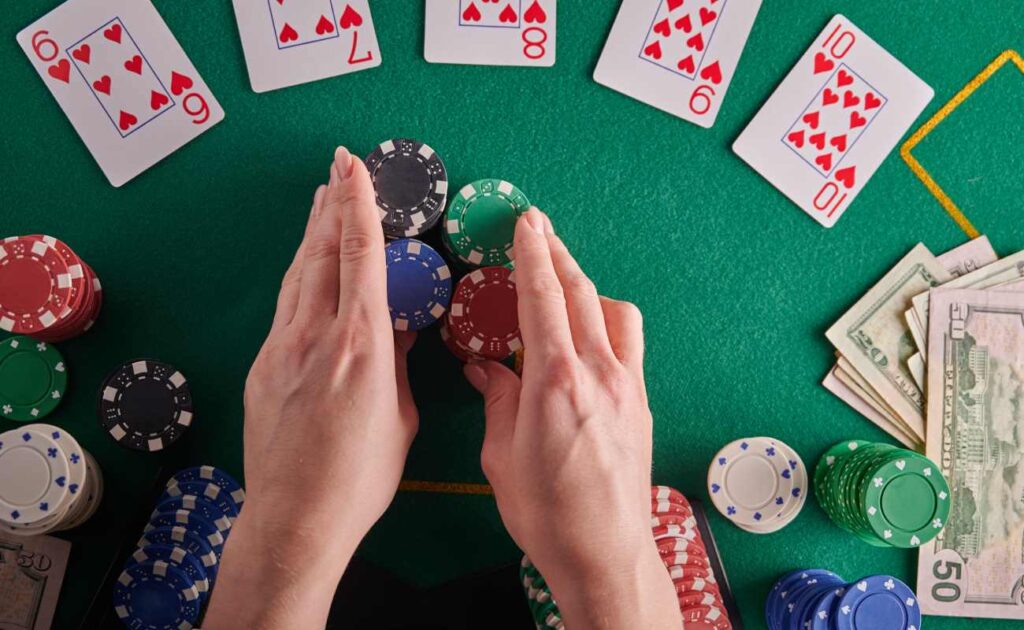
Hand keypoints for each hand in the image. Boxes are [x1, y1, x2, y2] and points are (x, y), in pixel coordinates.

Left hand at [204, 148, 417, 628]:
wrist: (294, 519)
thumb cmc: (360, 479)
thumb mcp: (399, 417)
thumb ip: (400, 364)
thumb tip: (403, 326)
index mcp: (360, 347)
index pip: (360, 258)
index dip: (358, 206)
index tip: (356, 167)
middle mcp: (315, 337)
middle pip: (322, 253)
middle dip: (332, 203)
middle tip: (340, 165)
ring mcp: (282, 349)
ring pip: (298, 274)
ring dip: (312, 232)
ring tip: (322, 198)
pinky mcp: (263, 366)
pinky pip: (286, 306)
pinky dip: (301, 274)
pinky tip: (309, 268)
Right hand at [465, 209, 680, 628]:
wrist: (603, 553)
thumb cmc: (546, 512)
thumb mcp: (501, 455)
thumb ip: (497, 398)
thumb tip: (484, 366)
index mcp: (556, 383)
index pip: (543, 299)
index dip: (533, 254)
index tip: (526, 222)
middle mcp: (599, 374)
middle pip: (580, 292)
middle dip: (558, 252)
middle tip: (538, 226)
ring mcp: (627, 386)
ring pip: (612, 311)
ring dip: (586, 284)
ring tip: (562, 277)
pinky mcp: (641, 402)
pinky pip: (629, 342)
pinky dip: (608, 319)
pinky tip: (590, 328)